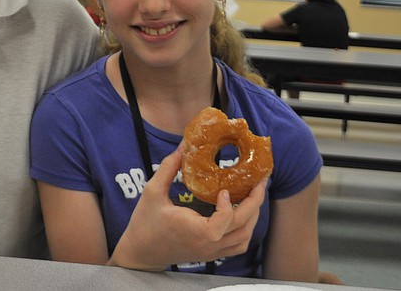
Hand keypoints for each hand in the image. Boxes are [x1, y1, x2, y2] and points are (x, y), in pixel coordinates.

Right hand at [110, 146, 265, 270]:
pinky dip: (246, 231)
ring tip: (254, 195)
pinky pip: (238, 246)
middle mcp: (209, 244)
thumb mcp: (152, 192)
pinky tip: (243, 215)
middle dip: (256, 203)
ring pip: (245, 238)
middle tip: (260, 182)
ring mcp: (212, 251)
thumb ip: (168, 168)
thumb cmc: (145, 223)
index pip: (226, 220)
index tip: (225, 190)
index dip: (230, 205)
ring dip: (253, 217)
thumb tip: (183, 147)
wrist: (140, 251)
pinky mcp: (211, 254)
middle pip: (243, 227)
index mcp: (196, 231)